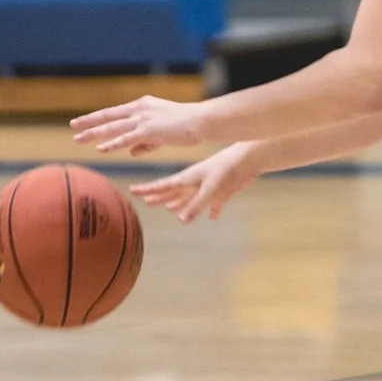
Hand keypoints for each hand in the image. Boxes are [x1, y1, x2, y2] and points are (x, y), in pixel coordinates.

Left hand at [71, 89, 211, 162]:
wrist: (202, 121)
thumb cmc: (186, 126)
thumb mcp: (162, 133)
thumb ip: (146, 141)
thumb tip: (132, 151)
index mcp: (143, 106)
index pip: (116, 113)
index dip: (98, 118)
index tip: (83, 122)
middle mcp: (140, 109)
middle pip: (109, 116)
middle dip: (89, 122)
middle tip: (73, 126)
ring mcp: (144, 119)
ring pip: (113, 126)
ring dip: (95, 133)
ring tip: (78, 139)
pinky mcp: (149, 129)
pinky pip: (126, 138)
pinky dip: (113, 143)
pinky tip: (101, 148)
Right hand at [134, 142, 264, 223]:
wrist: (248, 160)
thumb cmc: (227, 170)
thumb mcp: (211, 189)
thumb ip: (197, 205)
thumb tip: (181, 221)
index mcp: (188, 179)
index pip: (163, 186)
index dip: (148, 190)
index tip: (132, 190)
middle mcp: (195, 182)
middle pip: (173, 192)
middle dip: (159, 197)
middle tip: (146, 201)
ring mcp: (208, 186)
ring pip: (190, 198)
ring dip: (180, 204)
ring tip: (170, 209)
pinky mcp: (222, 191)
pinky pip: (213, 204)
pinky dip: (211, 210)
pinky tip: (212, 217)